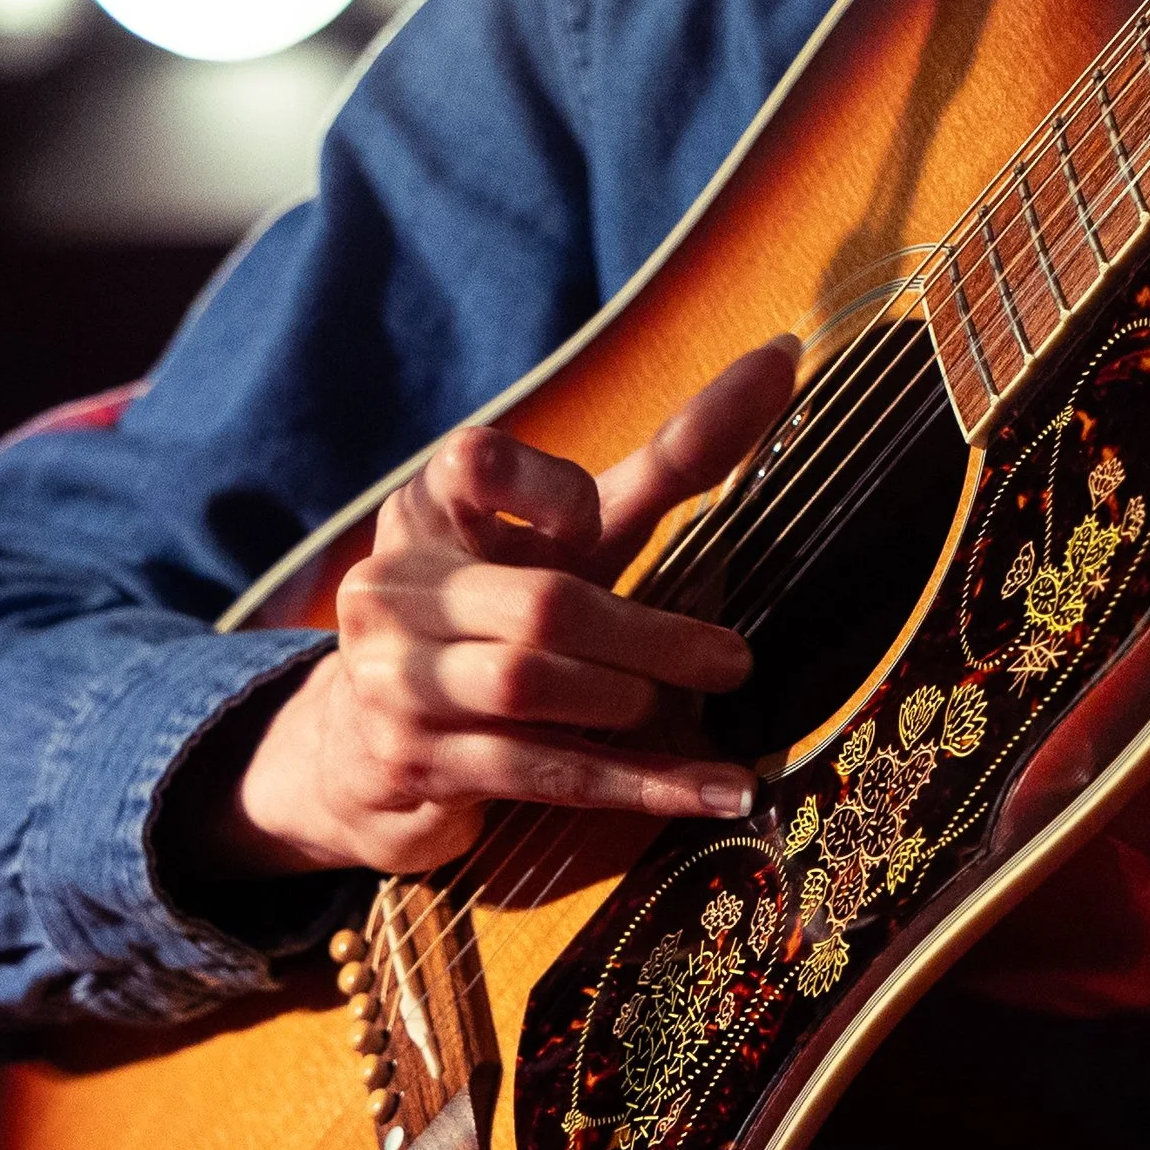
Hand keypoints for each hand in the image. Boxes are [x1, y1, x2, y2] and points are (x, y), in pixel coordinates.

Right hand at [213, 337, 798, 876]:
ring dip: (633, 700)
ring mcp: (396, 681)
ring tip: (700, 705)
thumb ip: (670, 459)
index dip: (541, 485)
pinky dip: (642, 782)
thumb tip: (786, 359)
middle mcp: (397, 588)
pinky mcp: (417, 764)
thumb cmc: (499, 607)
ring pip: (531, 687)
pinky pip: (544, 773)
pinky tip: (720, 790)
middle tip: (734, 659)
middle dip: (648, 634)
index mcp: (432, 511)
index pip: (473, 464)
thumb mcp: (570, 536)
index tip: (593, 515)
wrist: (363, 742)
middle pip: (541, 604)